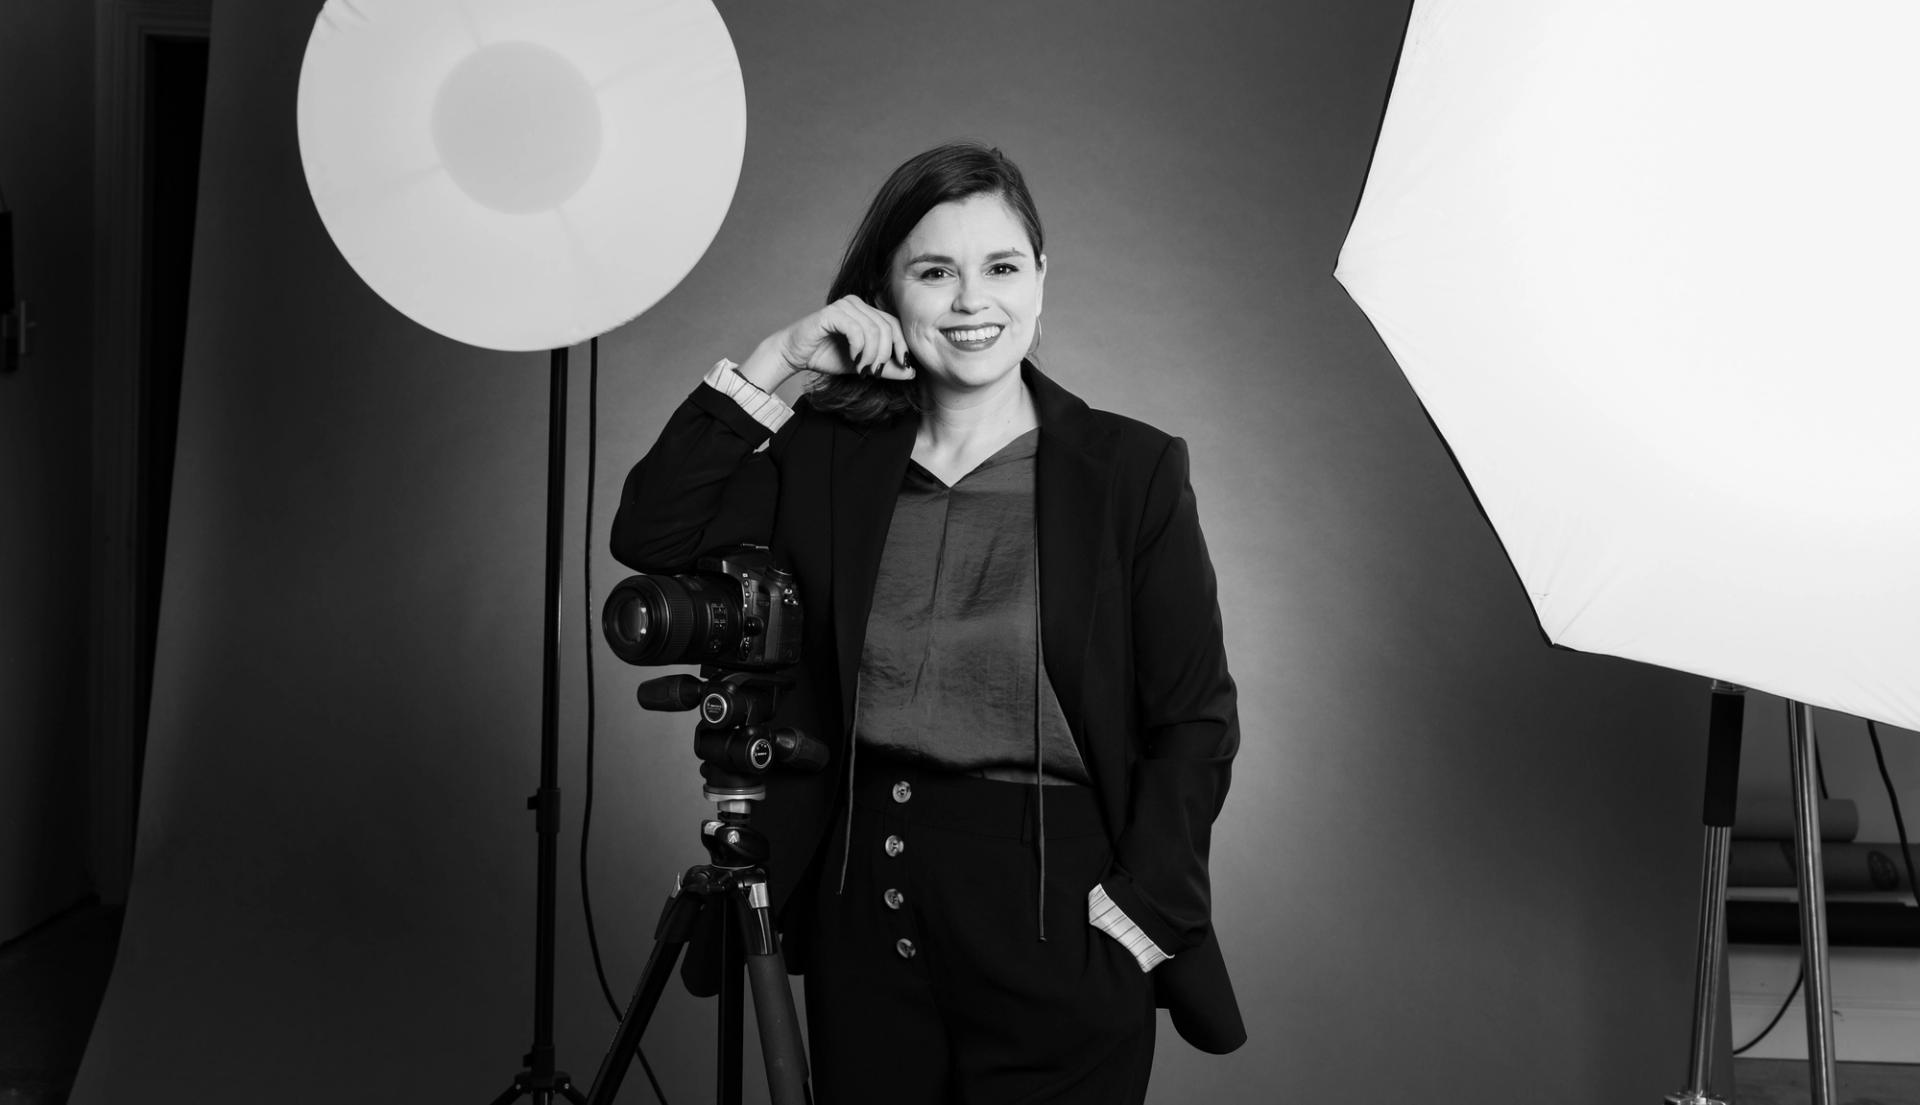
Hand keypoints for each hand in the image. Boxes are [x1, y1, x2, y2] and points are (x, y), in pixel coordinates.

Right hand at [737, 296, 915, 391]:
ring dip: (871, 355)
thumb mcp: (863, 365)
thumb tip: (912, 372)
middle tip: (874, 373)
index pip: (895, 325)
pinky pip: (857, 330)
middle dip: (884, 355)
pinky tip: (854, 359)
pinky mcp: (832, 312)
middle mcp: (857, 304)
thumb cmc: (826, 356)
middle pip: (887, 328)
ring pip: (873, 330)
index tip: (902, 367)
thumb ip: (885, 368)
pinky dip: (859, 349)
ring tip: (862, 370)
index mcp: (867, 311)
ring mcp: (844, 306)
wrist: (795, 354)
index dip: (902, 346)